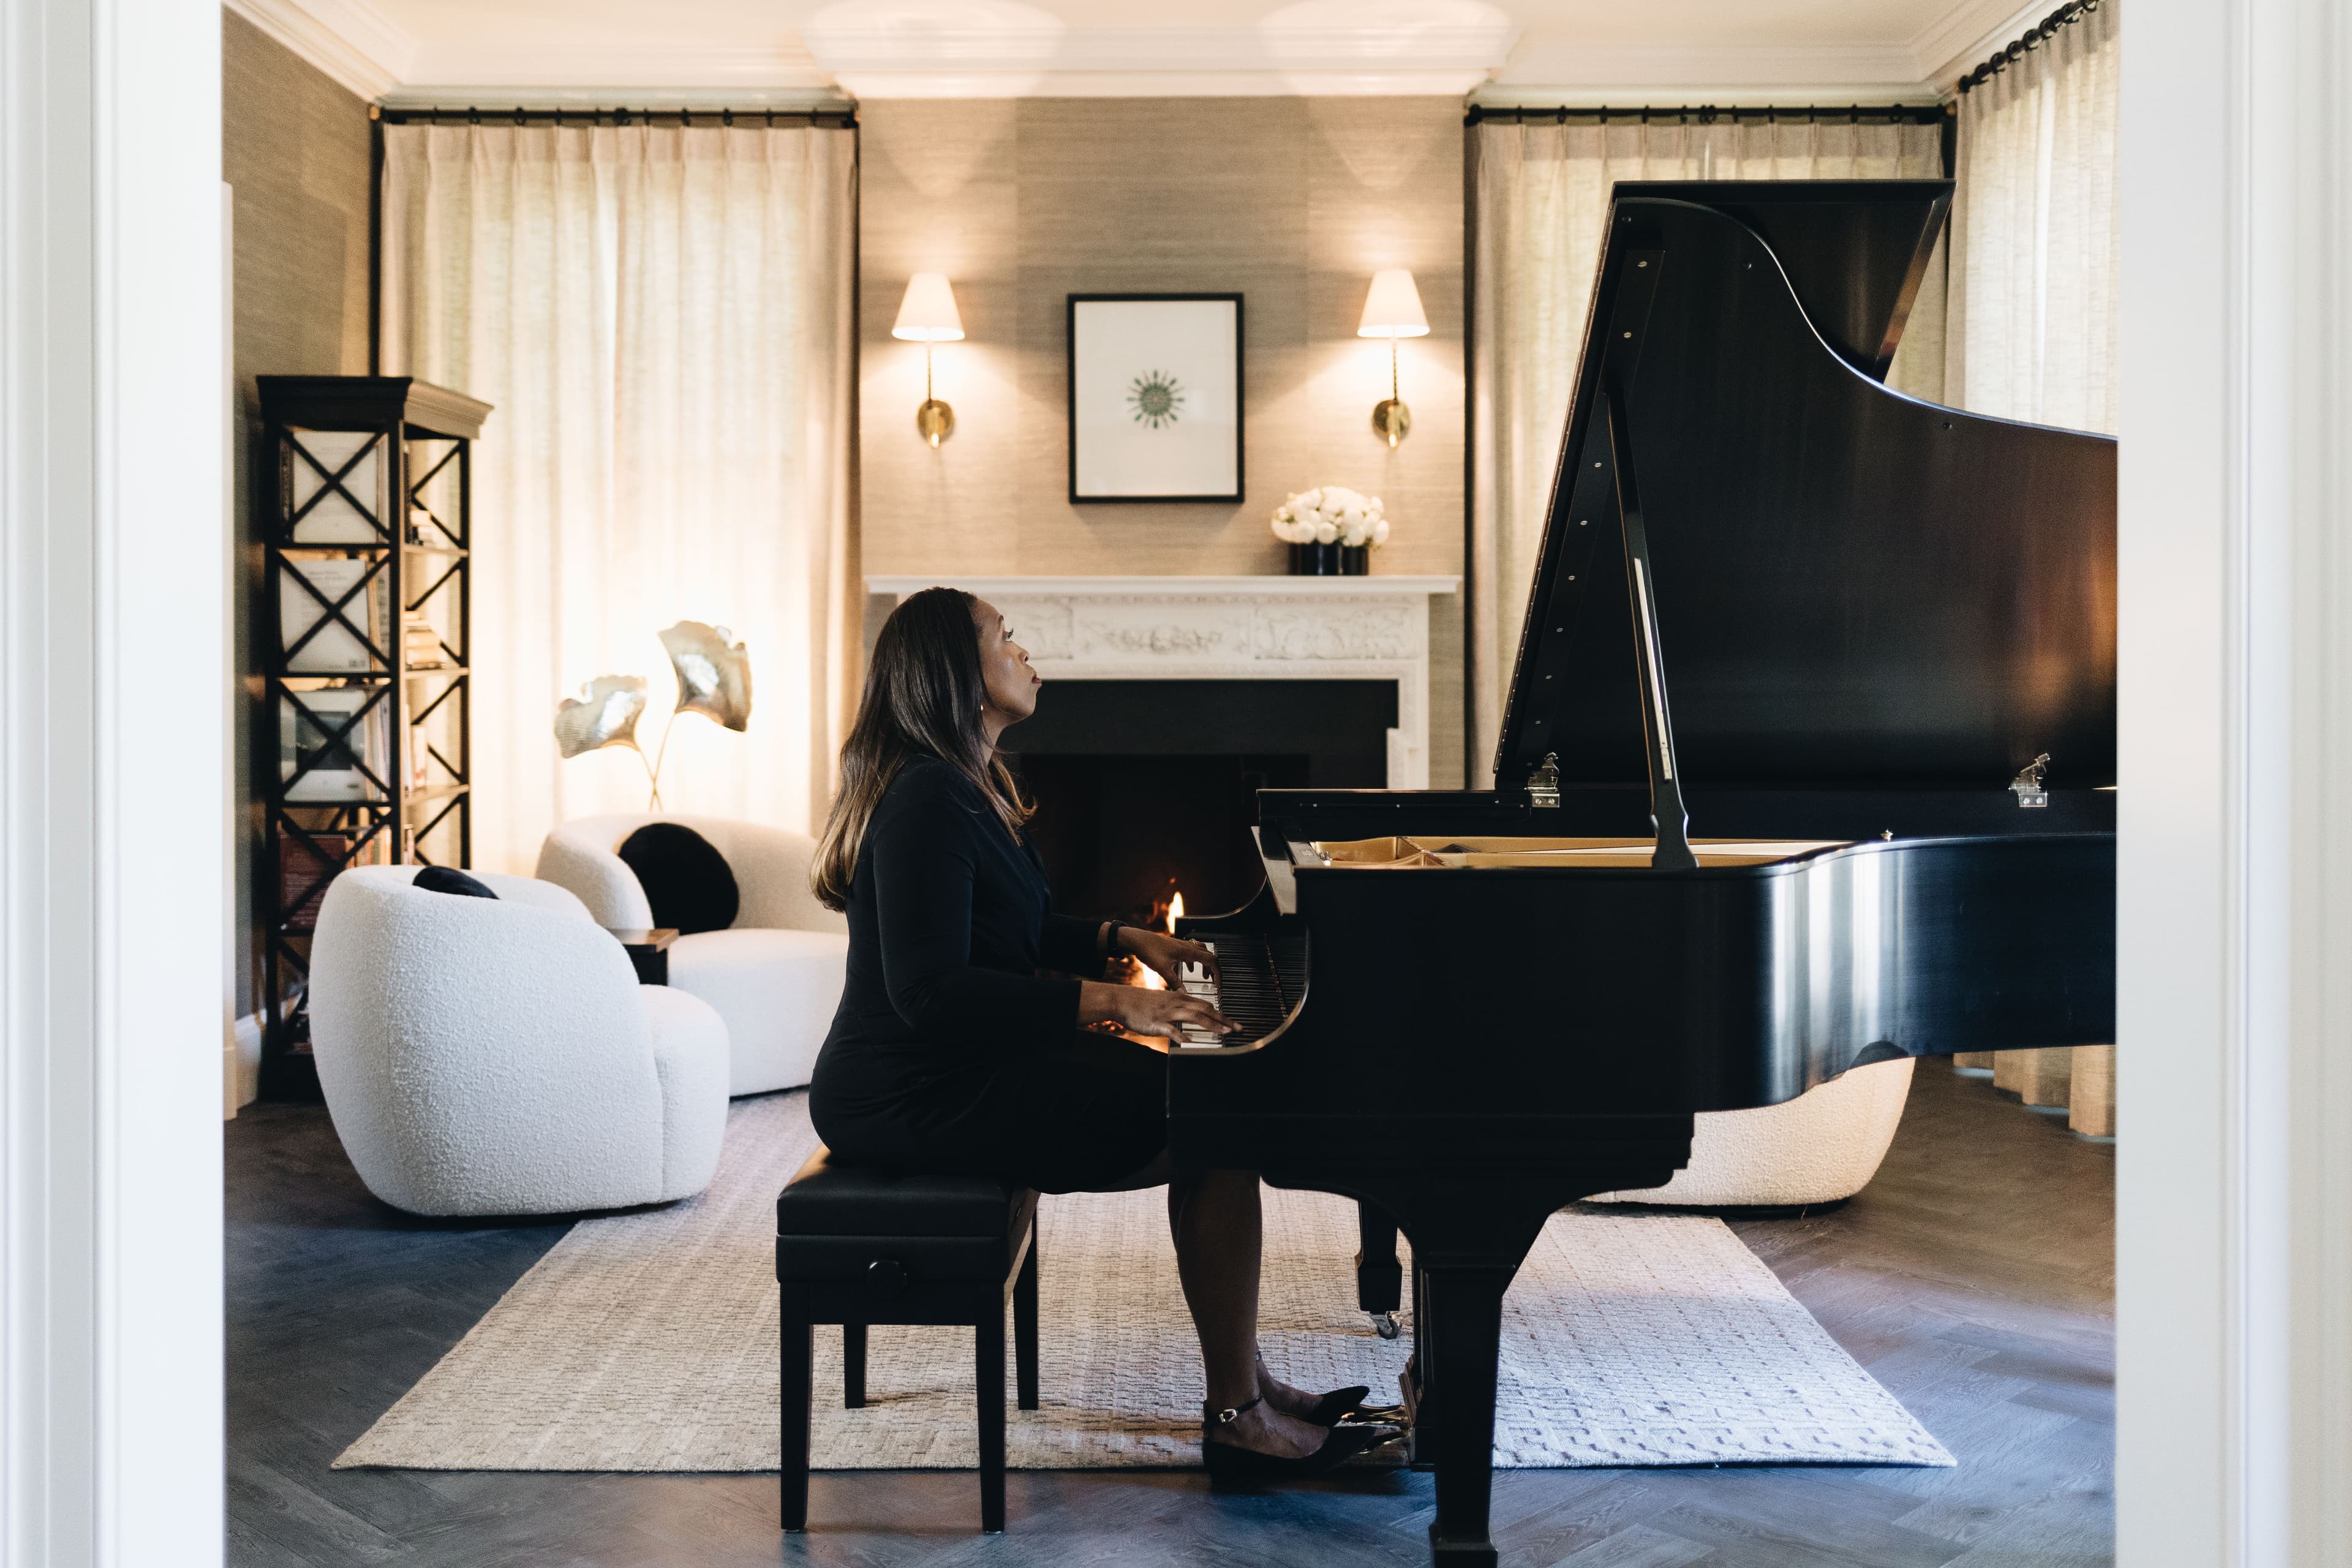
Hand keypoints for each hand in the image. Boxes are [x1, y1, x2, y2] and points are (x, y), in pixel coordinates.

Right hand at [1077, 979, 1238, 1040]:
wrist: (1122, 999)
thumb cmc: (1141, 1002)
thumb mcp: (1163, 999)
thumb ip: (1178, 1004)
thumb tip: (1190, 1009)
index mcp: (1179, 998)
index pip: (1206, 1004)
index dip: (1221, 1014)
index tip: (1232, 1023)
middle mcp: (1176, 1003)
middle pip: (1205, 1009)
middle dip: (1223, 1019)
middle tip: (1237, 1029)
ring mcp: (1167, 1013)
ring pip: (1194, 1016)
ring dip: (1211, 1024)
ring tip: (1224, 1032)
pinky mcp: (1156, 1023)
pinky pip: (1171, 1029)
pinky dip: (1181, 1035)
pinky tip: (1190, 1042)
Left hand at [1120, 927, 1219, 988]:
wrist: (1137, 940)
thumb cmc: (1149, 950)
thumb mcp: (1163, 970)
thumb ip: (1175, 983)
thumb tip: (1184, 994)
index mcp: (1188, 951)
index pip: (1211, 960)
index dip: (1217, 973)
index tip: (1217, 984)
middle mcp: (1187, 947)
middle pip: (1209, 956)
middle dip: (1213, 969)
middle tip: (1214, 981)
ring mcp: (1181, 946)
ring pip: (1200, 953)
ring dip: (1204, 964)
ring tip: (1204, 976)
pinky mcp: (1175, 947)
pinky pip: (1191, 952)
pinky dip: (1194, 961)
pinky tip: (1188, 969)